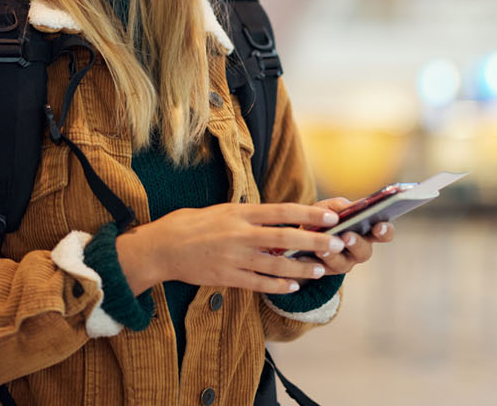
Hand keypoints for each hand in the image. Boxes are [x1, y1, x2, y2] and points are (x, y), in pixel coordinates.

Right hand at [114, 203, 340, 294]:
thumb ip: (245, 215)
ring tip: (322, 270)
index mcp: (238, 213)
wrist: (159, 249)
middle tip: (337, 244)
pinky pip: (259, 283)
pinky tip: (293, 286)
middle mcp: (239, 235)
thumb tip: (273, 218)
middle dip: (315, 242)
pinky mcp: (227, 277)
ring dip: (303, 269)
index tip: (331, 217)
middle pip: (286, 239)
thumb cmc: (187, 225)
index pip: (281, 211)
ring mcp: (234, 258)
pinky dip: (278, 286)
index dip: (309, 214)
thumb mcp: (218, 211)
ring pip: (277, 266)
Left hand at [305, 197, 396, 275]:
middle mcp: (359, 250)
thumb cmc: (322, 217)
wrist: (300, 233)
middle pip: (365, 252)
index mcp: (367, 231)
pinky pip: (322, 270)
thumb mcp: (330, 207)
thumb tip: (352, 207)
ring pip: (343, 264)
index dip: (385, 231)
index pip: (384, 233)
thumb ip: (342, 206)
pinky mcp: (326, 271)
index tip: (378, 226)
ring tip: (322, 249)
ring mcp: (344, 263)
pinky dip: (313, 262)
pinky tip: (305, 256)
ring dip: (333, 256)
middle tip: (347, 236)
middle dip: (356, 244)